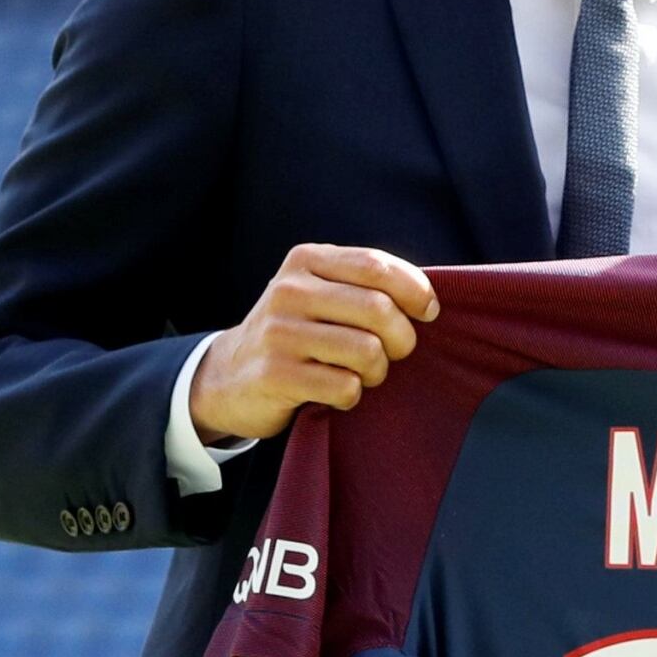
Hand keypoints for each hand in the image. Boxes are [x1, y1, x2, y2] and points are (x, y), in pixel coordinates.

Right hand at [189, 244, 438, 442]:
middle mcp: (289, 291)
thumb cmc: (294, 332)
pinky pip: (345, 387)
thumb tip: (428, 299)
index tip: (428, 312)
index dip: (415, 290)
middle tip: (395, 352)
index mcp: (306, 261)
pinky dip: (352, 395)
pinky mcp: (275, 375)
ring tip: (362, 374)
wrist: (227, 375)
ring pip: (367, 351)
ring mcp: (279, 333)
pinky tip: (335, 391)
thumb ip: (364, 284)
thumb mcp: (318, 292)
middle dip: (402, 338)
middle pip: (379, 309)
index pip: (376, 266)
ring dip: (378, 371)